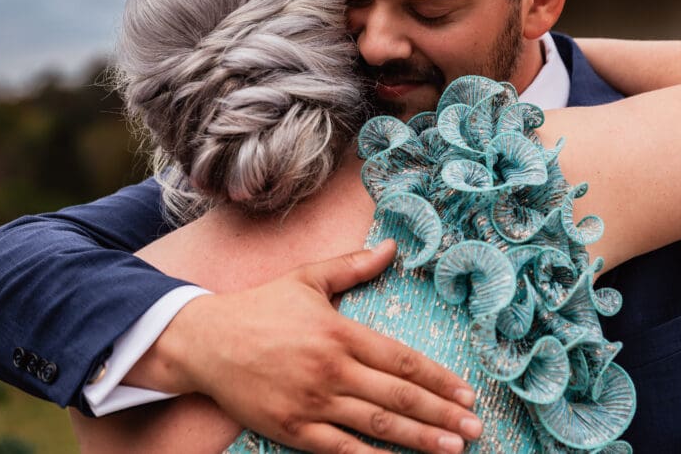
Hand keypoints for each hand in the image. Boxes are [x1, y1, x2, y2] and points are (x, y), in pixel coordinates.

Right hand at [129, 239, 481, 453]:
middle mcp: (331, 368)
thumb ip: (352, 266)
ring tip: (455, 448)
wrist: (204, 341)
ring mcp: (312, 402)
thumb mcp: (306, 279)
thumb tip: (392, 247)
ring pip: (377, 425)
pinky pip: (340, 449)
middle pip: (398, 396)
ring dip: (420, 439)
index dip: (438, 377)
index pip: (401, 359)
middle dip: (442, 413)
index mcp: (339, 332)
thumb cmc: (259, 308)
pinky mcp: (292, 428)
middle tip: (476, 427)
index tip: (467, 392)